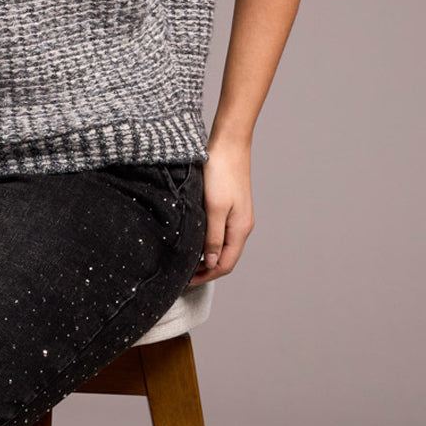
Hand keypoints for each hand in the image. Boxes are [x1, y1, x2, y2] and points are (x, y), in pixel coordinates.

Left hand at [188, 140, 253, 283]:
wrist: (228, 144)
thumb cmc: (220, 172)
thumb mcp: (214, 208)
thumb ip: (212, 237)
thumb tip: (210, 263)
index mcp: (240, 229)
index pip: (225, 264)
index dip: (206, 276)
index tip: (185, 281)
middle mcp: (242, 226)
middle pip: (225, 258)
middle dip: (206, 270)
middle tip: (183, 275)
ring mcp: (238, 217)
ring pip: (223, 247)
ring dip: (206, 257)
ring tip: (186, 261)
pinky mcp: (231, 207)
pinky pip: (221, 234)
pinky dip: (208, 243)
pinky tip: (194, 241)